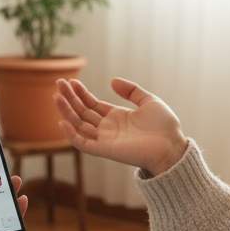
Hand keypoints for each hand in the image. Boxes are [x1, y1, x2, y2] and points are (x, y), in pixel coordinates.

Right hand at [54, 77, 187, 175]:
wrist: (172, 146)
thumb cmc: (165, 126)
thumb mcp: (149, 101)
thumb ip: (131, 90)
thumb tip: (112, 81)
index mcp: (116, 117)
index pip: (92, 104)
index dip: (80, 93)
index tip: (71, 81)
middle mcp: (107, 128)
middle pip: (82, 112)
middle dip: (69, 98)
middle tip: (59, 83)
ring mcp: (104, 139)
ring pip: (78, 124)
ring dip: (66, 111)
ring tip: (57, 96)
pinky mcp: (104, 150)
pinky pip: (82, 143)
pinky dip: (71, 134)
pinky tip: (63, 120)